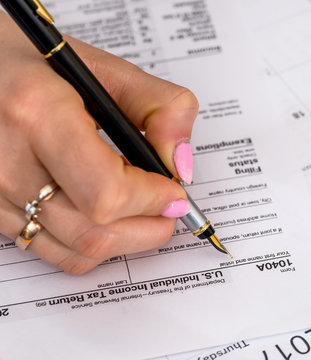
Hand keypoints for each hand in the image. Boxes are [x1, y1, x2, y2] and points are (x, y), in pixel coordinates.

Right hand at [0, 11, 197, 273]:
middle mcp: (6, 160)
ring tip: (143, 209)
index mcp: (37, 113)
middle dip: (149, 227)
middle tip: (168, 207)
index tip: (175, 192)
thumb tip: (182, 165)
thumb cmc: (36, 62)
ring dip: (126, 239)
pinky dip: (94, 243)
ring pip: (76, 251)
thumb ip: (160, 107)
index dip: (153, 200)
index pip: (107, 192)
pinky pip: (53, 252)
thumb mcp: (106, 68)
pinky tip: (106, 215)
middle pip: (94, 232)